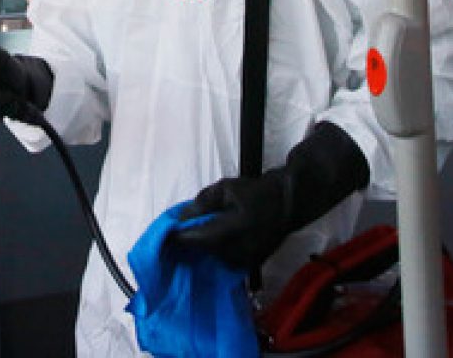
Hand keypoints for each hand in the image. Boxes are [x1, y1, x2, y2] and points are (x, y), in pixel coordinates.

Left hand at [175, 122, 368, 269]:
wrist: (289, 203)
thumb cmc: (256, 192)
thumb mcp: (226, 189)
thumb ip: (202, 203)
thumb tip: (182, 217)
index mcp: (232, 232)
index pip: (197, 240)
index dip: (178, 238)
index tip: (163, 234)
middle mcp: (238, 251)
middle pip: (203, 252)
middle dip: (188, 242)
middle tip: (172, 233)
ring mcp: (246, 261)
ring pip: (213, 258)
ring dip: (200, 247)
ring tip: (188, 234)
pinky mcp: (250, 263)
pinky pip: (225, 260)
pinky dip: (214, 251)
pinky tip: (207, 240)